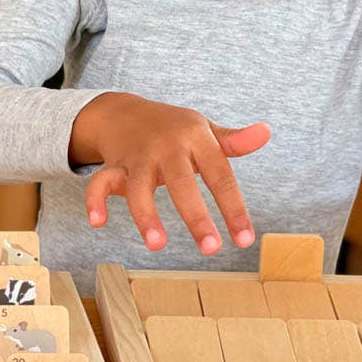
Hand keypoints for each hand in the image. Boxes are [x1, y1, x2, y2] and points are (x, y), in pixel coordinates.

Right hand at [70, 92, 270, 254]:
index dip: (234, 208)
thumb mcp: (205, 130)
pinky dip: (95, 200)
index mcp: (195, 138)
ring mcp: (138, 156)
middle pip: (181, 183)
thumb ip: (233, 141)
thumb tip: (266, 132)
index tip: (245, 240)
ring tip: (158, 246)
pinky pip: (101, 181)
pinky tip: (98, 223)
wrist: (125, 111)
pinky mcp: (114, 165)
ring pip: (139, 187)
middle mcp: (166, 146)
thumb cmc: (174, 129)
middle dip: (196, 217)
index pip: (220, 175)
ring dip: (146, 216)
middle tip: (211, 249)